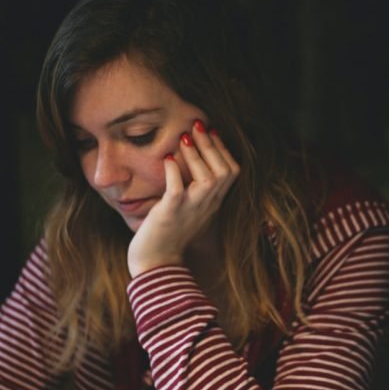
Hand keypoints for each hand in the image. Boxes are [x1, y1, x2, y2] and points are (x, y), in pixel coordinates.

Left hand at [127, 120, 239, 277]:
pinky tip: (168, 160)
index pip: (231, 172)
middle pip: (225, 171)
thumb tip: (186, 161)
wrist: (156, 265)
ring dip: (196, 155)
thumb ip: (194, 190)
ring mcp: (191, 210)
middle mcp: (207, 206)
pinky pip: (178, 190)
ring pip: (208, 178)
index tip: (211, 131)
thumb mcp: (189, 210)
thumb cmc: (168, 236)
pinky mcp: (171, 214)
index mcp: (213, 204)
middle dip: (212, 144)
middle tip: (198, 124)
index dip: (223, 149)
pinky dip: (174, 173)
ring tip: (183, 137)